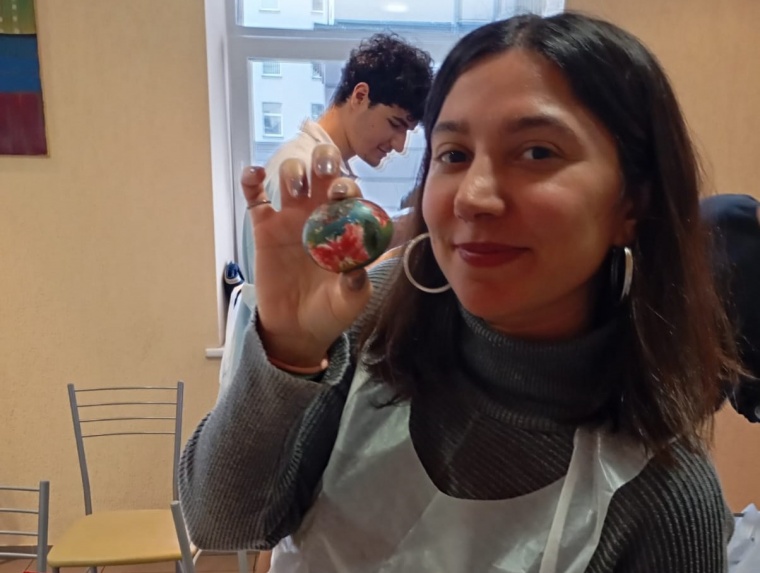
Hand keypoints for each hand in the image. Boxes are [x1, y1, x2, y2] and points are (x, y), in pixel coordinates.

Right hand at [244, 144, 371, 366]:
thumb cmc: (330, 311)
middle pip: (322, 171)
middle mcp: (318, 213)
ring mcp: (290, 218)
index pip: (349, 192)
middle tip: (323, 172)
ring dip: (293, 172)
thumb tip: (357, 270)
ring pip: (291, 176)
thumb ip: (356, 286)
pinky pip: (255, 197)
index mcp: (344, 225)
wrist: (297, 329)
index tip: (342, 193)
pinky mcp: (264, 228)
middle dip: (324, 161)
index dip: (347, 185)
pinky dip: (250, 180)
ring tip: (296, 191)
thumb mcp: (349, 302)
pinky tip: (254, 174)